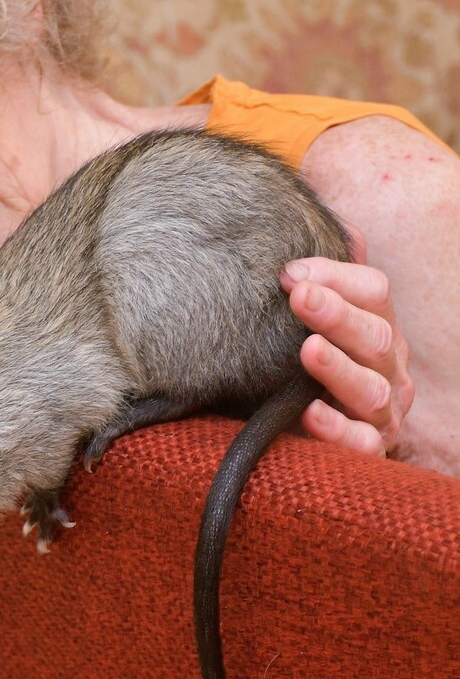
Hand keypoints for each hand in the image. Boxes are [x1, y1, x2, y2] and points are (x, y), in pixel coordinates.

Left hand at [280, 242, 413, 457]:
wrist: (303, 432)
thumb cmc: (307, 368)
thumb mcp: (313, 322)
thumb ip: (326, 279)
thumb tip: (341, 229)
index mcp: (380, 327)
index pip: (374, 292)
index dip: (336, 277)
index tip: (289, 272)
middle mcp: (389, 367)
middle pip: (376, 335)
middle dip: (338, 315)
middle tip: (300, 296)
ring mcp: (383, 412)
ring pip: (371, 389)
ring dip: (339, 368)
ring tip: (307, 350)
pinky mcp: (369, 449)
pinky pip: (360, 443)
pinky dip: (336, 428)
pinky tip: (309, 411)